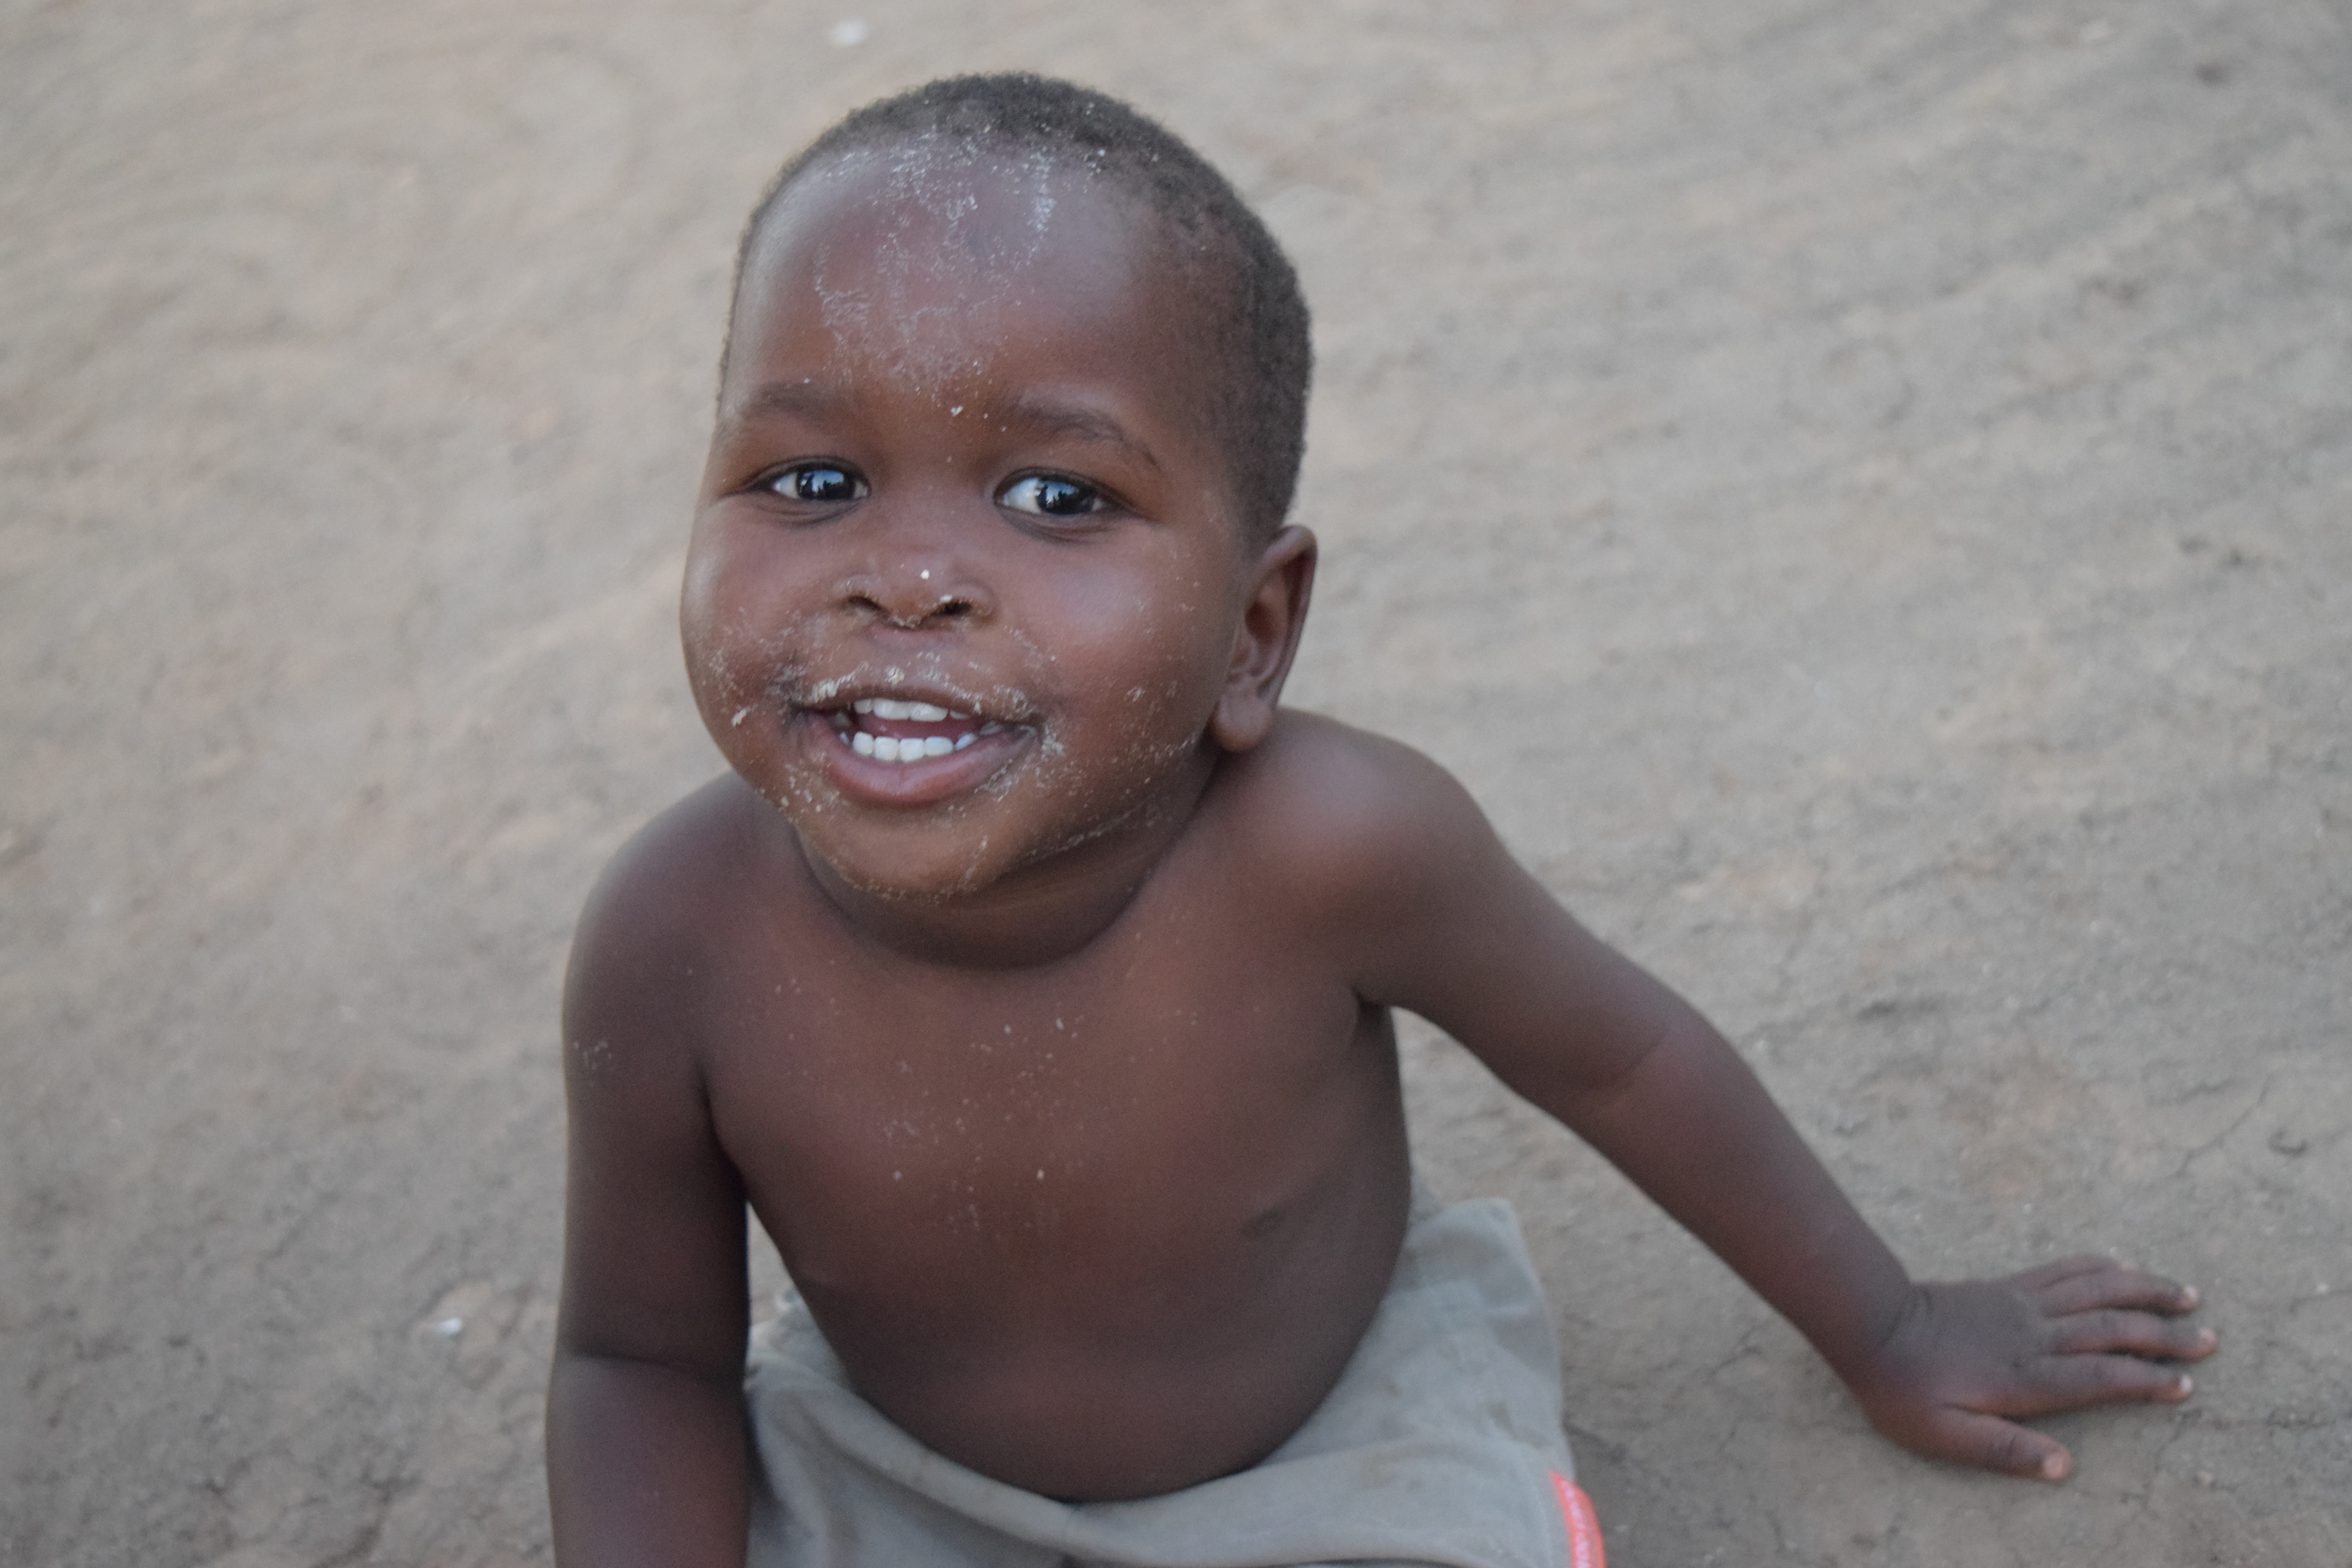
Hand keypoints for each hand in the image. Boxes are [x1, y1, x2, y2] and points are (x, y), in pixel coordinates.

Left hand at [1844, 1255, 2216, 1480]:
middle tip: (2210, 1336)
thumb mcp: (1944, 1435)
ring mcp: (2020, 1305)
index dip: (2146, 1380)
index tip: (2186, 1383)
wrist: (1868, 1324)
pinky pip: (2060, 1271)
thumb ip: (2004, 1450)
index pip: (2101, 1378)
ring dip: (2143, 1290)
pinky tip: (2119, 1263)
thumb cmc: (1903, 1389)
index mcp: (2025, 1377)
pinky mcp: (2006, 1287)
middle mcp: (2032, 1335)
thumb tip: (2064, 1468)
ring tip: (2186, 1291)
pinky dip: (2095, 1266)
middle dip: (2164, 1332)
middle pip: (2112, 1329)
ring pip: (2095, 1290)